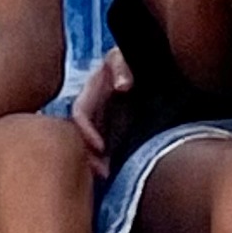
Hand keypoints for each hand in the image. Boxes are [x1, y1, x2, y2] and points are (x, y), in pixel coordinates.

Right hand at [71, 49, 132, 177]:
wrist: (152, 64)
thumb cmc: (135, 58)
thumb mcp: (125, 55)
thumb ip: (121, 65)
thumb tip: (122, 86)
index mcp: (92, 90)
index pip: (79, 113)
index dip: (85, 131)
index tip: (100, 147)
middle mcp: (93, 107)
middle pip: (80, 136)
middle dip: (88, 156)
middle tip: (104, 173)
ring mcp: (103, 120)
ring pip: (90, 146)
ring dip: (95, 163)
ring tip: (109, 177)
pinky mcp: (114, 131)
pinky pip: (104, 150)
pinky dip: (106, 162)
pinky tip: (116, 174)